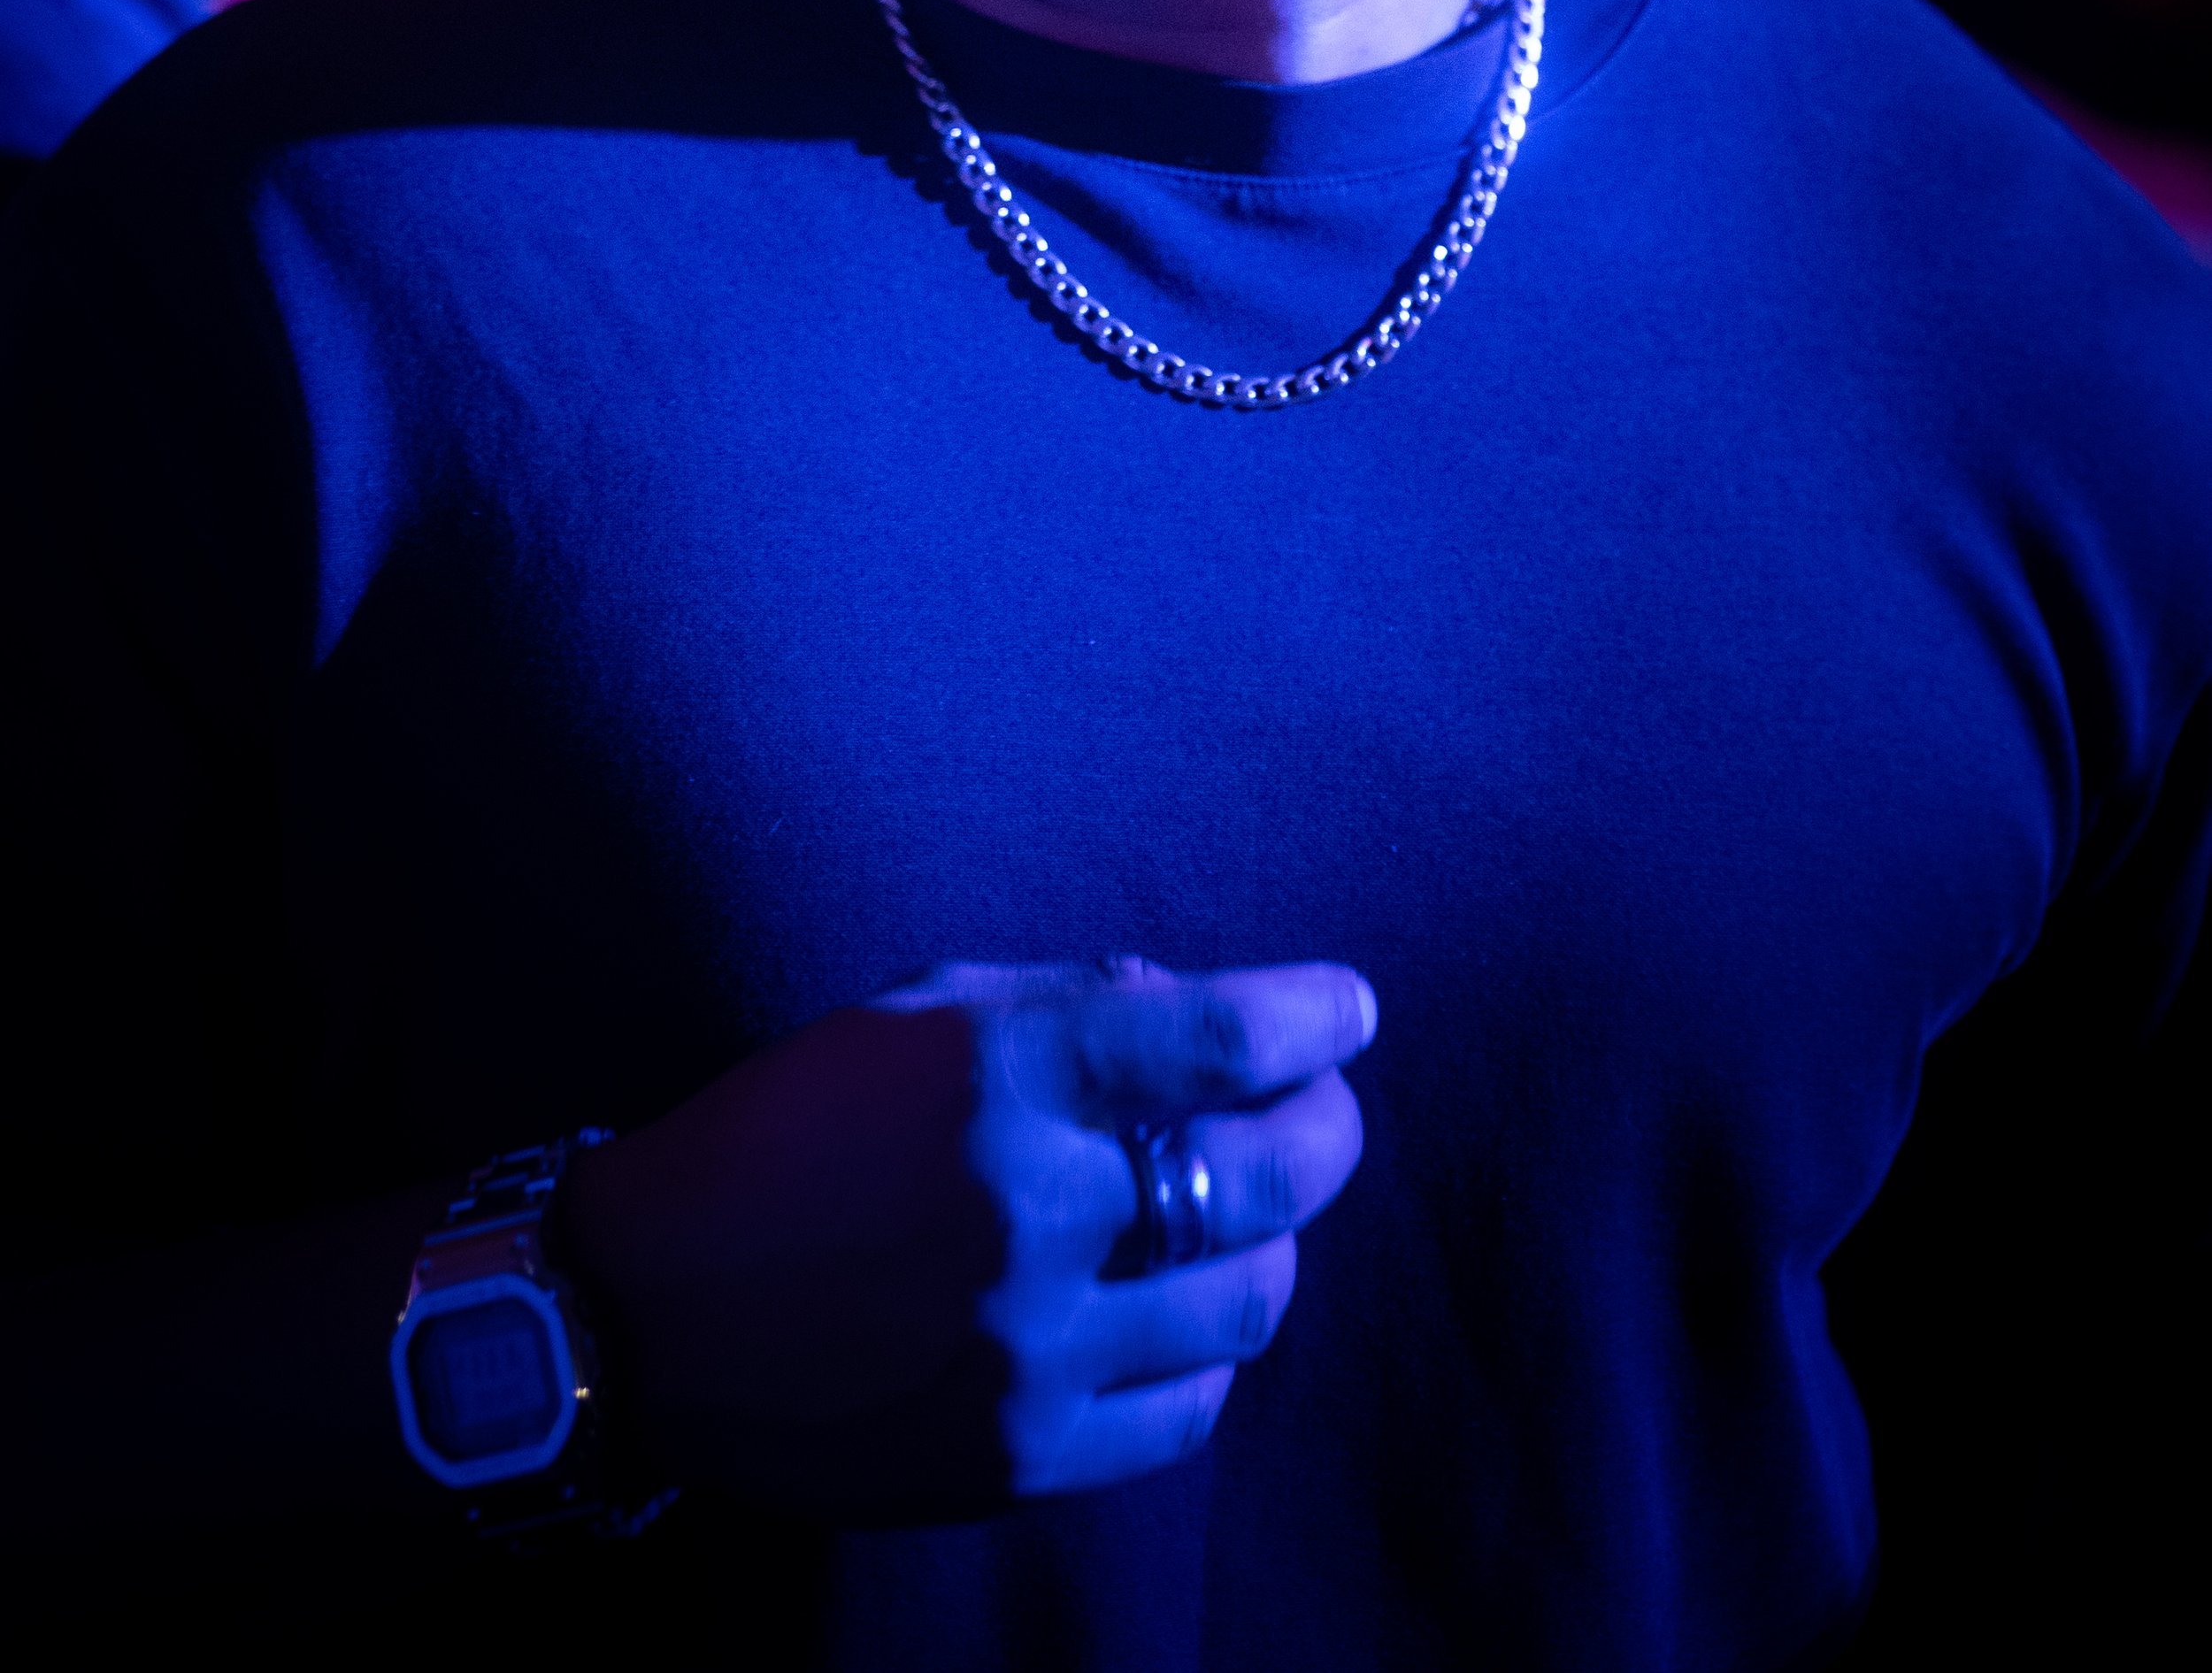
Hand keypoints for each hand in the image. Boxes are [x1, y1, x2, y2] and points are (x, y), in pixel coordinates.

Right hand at [566, 958, 1373, 1518]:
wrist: (647, 1313)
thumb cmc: (783, 1134)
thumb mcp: (906, 1017)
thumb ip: (1060, 1003)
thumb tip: (1196, 1008)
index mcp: (998, 1071)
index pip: (1220, 1035)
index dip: (1315, 1017)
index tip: (1351, 1010)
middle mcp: (1028, 1205)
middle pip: (1266, 1172)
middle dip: (1327, 1129)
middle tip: (1328, 1111)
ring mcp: (1029, 1343)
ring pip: (1248, 1298)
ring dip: (1275, 1244)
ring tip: (1252, 1216)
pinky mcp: (1020, 1453)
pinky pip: (1188, 1409)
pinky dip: (1214, 1353)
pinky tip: (1189, 1313)